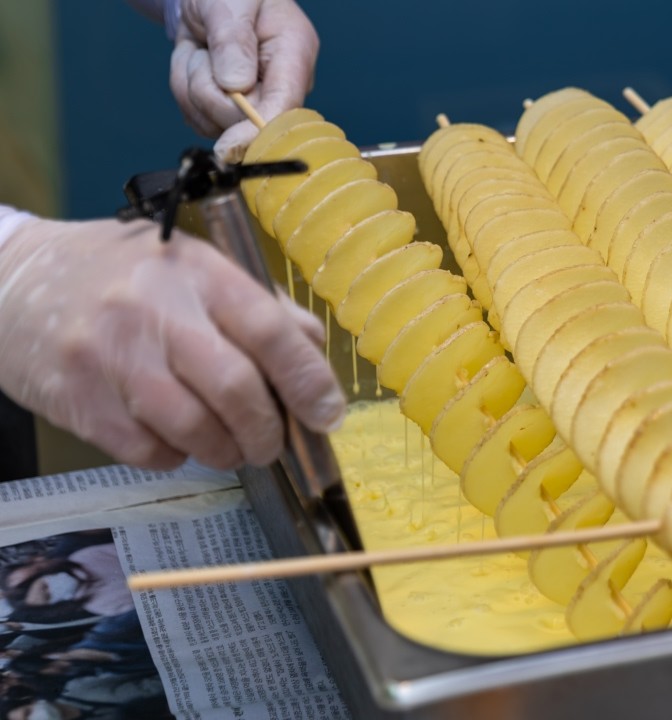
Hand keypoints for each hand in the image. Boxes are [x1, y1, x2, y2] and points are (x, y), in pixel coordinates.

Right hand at [0, 218, 343, 469]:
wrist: (14, 279)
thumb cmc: (125, 277)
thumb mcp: (196, 269)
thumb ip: (260, 309)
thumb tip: (315, 356)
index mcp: (196, 272)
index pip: (267, 329)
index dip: (307, 380)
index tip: (327, 414)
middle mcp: (152, 309)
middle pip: (234, 388)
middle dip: (268, 431)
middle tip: (273, 444)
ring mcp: (110, 356)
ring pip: (193, 429)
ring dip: (226, 451)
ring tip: (230, 446)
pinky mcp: (78, 399)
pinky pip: (147, 451)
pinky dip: (175, 456)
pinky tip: (175, 438)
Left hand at [169, 0, 318, 159]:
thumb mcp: (229, 2)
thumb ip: (232, 40)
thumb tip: (236, 86)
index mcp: (294, 55)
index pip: (283, 107)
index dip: (256, 131)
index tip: (229, 146)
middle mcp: (280, 86)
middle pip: (241, 121)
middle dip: (207, 88)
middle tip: (202, 50)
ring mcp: (257, 103)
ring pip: (213, 121)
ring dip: (191, 85)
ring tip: (200, 51)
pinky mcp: (231, 112)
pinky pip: (197, 118)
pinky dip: (184, 90)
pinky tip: (197, 64)